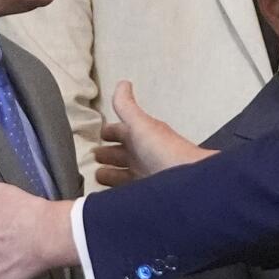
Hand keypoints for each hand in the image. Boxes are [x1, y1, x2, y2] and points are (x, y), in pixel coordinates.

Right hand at [93, 82, 213, 186]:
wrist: (186, 182)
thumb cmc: (164, 151)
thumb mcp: (141, 125)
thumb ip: (127, 106)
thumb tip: (123, 83)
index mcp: (140, 137)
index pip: (119, 132)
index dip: (108, 132)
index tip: (96, 134)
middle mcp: (142, 155)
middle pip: (120, 154)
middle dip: (106, 154)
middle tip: (92, 156)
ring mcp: (144, 176)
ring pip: (121, 174)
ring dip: (108, 174)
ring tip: (95, 176)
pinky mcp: (144, 195)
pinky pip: (125, 192)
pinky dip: (115, 192)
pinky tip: (107, 196)